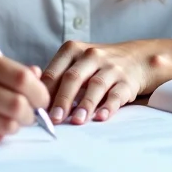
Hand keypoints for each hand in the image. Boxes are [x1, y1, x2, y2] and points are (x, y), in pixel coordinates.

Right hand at [0, 45, 49, 143]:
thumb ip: (12, 70)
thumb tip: (39, 77)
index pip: (22, 79)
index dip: (39, 93)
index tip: (41, 99)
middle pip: (17, 105)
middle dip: (32, 114)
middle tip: (31, 114)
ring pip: (7, 125)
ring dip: (17, 126)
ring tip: (12, 120)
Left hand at [41, 40, 160, 125]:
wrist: (135, 59)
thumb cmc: (96, 66)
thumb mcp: (75, 64)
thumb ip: (56, 78)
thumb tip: (36, 103)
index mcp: (72, 50)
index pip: (54, 72)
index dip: (45, 93)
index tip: (38, 110)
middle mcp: (91, 55)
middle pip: (73, 77)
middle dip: (62, 99)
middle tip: (54, 119)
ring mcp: (110, 67)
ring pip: (95, 85)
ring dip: (85, 104)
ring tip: (77, 121)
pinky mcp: (127, 80)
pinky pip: (116, 94)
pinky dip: (108, 106)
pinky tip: (101, 117)